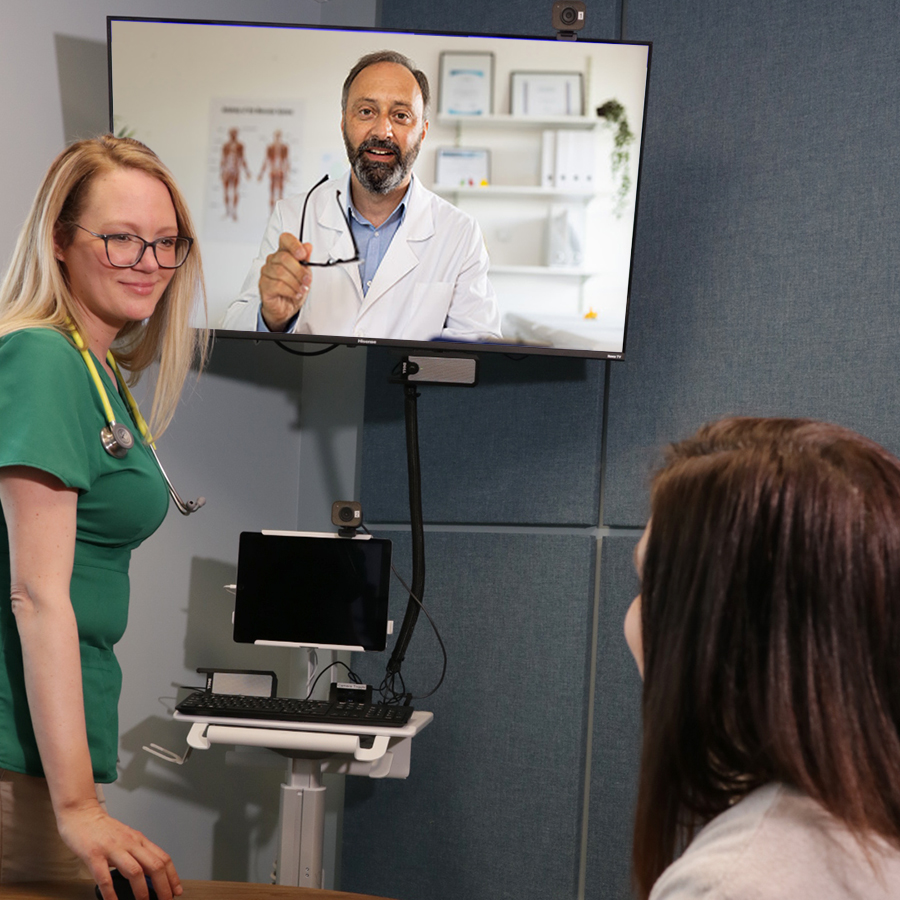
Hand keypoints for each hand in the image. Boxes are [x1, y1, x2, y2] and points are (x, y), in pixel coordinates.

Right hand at [56, 803, 180, 899]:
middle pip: (154, 865)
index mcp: (139, 840)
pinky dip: (111, 893)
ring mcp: (112, 849)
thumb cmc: (104, 830)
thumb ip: (137, 853)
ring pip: (135, 871)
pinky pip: (104, 877)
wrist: (82, 814)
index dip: (172, 876)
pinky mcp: (94, 855)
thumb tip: (149, 875)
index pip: (163, 858)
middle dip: (163, 886)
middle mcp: (130, 843)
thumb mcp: (126, 838)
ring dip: (142, 891)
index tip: (176, 891)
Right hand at [258, 232, 313, 331]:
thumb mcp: (304, 273)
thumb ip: (306, 260)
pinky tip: (295, 294)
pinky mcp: (263, 285)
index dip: (294, 244)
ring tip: (301, 289)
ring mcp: (266, 272)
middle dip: (299, 271)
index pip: (285, 239)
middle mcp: (273, 261)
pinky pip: (277, 285)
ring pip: (281, 272)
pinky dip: (290, 291)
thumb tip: (308, 246)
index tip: (302, 254)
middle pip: (284, 258)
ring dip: (295, 283)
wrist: (285, 307)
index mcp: (283, 253)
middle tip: (307, 281)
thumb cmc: (292, 289)